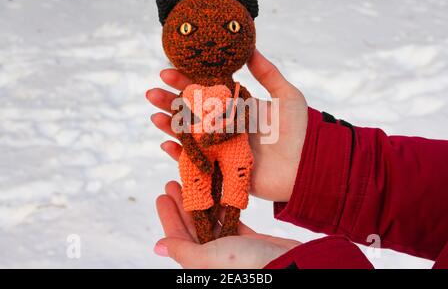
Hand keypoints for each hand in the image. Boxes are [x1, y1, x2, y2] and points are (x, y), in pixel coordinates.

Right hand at [147, 49, 307, 201]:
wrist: (308, 166)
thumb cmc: (300, 130)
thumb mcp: (286, 96)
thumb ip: (267, 73)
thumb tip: (250, 47)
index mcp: (238, 107)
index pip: (207, 91)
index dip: (187, 81)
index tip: (167, 70)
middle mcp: (227, 126)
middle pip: (193, 112)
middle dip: (171, 102)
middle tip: (152, 93)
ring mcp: (222, 147)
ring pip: (190, 134)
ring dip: (170, 125)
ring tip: (154, 115)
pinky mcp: (222, 168)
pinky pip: (196, 161)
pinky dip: (180, 155)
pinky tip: (166, 144)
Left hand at [154, 181, 300, 267]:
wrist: (287, 266)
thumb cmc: (246, 264)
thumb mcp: (209, 257)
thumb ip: (183, 250)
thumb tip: (158, 246)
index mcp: (200, 262)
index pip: (178, 236)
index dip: (169, 216)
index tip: (162, 196)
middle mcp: (213, 255)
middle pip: (192, 226)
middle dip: (182, 204)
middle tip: (173, 183)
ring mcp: (230, 247)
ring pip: (210, 221)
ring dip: (201, 202)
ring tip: (194, 183)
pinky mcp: (247, 240)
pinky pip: (229, 220)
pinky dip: (222, 207)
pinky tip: (217, 193)